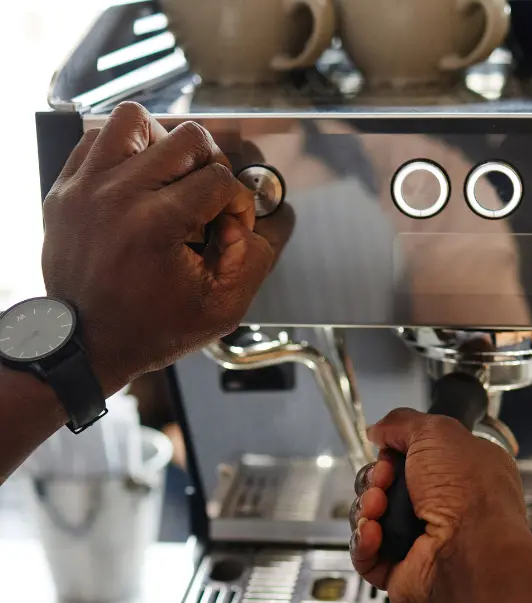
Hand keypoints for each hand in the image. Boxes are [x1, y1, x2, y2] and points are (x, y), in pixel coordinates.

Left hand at [41, 102, 274, 391]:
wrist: (90, 342)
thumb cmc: (151, 328)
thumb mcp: (223, 306)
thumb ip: (254, 257)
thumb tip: (252, 217)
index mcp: (156, 224)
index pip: (220, 179)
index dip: (238, 204)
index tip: (229, 229)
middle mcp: (117, 195)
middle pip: (187, 138)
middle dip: (211, 168)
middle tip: (208, 199)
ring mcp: (86, 186)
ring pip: (137, 120)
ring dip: (165, 145)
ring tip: (172, 178)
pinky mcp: (67, 186)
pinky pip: (99, 136)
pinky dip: (127, 150)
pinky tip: (140, 180)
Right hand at [350, 409, 529, 602]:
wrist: (472, 551)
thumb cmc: (469, 493)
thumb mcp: (437, 433)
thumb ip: (403, 423)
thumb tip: (379, 430)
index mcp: (460, 475)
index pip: (412, 461)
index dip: (391, 455)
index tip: (389, 455)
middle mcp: (444, 509)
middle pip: (384, 489)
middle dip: (374, 481)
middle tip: (384, 481)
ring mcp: (422, 542)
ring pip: (371, 520)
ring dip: (366, 509)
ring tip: (379, 509)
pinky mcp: (401, 571)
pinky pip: (366, 555)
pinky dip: (364, 542)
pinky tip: (374, 533)